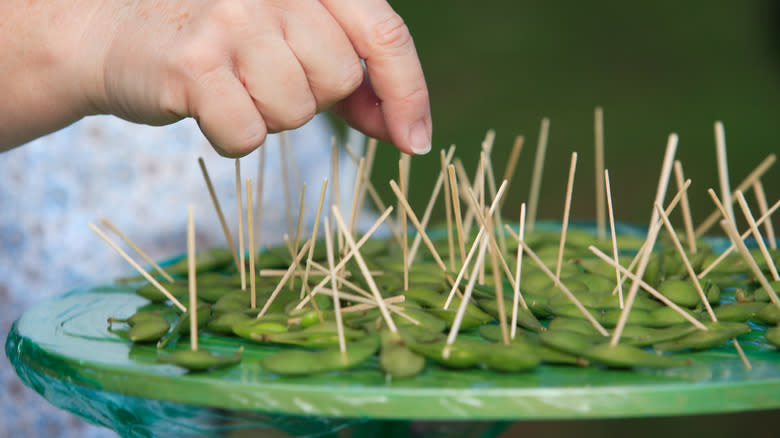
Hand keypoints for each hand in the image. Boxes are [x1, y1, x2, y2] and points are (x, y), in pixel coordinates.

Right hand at [88, 0, 430, 155]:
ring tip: (232, 85)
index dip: (408, 92)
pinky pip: (248, 134)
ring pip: (297, 110)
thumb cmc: (218, 42)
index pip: (384, 33)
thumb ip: (350, 76)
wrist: (114, 33)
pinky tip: (207, 108)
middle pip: (340, 78)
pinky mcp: (195, 63)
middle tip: (264, 77)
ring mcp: (233, 19)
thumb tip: (405, 130)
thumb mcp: (292, 41)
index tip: (414, 143)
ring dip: (270, 116)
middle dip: (312, 97)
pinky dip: (232, 137)